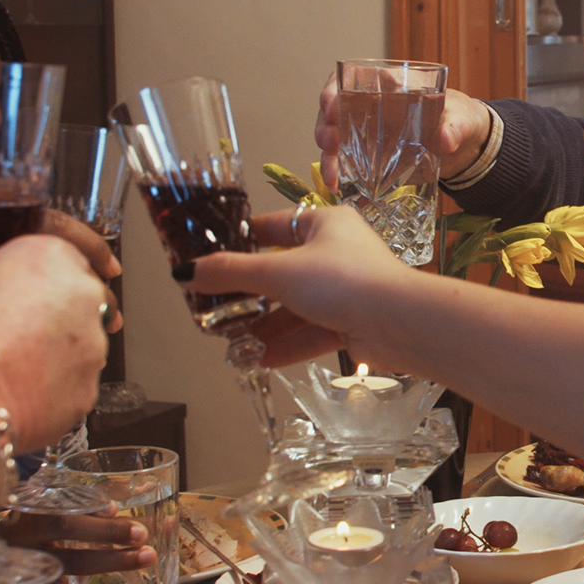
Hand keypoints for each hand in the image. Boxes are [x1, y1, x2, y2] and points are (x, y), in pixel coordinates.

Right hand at [0, 235, 110, 453]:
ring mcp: (91, 345)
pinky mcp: (88, 392)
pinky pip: (72, 391)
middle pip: (84, 304)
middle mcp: (82, 294)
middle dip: (60, 322)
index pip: (69, 261)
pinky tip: (16, 400)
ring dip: (56, 360)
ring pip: (81, 350)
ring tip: (9, 375)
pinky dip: (51, 397)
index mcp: (49, 255)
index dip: (51, 284)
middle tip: (21, 341)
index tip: (43, 298)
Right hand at [0, 508, 155, 583]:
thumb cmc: (23, 533)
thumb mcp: (38, 515)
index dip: (87, 506)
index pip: (59, 503)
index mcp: (29, 509)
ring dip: (113, 561)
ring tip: (145, 557)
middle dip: (108, 531)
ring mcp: (28, 564)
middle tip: (141, 534)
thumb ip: (73, 509)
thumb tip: (112, 509)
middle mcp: (25, 533)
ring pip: (73, 562)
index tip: (116, 508)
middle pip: (66, 528)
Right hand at [181, 205, 425, 369]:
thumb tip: (184, 272)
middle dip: (250, 294)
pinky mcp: (355, 322)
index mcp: (325, 223)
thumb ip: (230, 273)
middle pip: (283, 272)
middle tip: (215, 309)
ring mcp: (348, 289)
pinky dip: (289, 344)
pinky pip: (314, 331)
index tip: (211, 257)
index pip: (273, 226)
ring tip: (232, 341)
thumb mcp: (277, 272)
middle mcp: (338, 252)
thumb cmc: (342, 281)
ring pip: (298, 306)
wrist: (399, 322)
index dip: (241, 241)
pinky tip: (260, 359)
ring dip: (267, 325)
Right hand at [316, 71, 494, 189]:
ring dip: (328, 156)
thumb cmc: (458, 119)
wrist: (464, 148)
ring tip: (332, 174)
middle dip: (325, 127)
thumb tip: (445, 139)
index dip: (334, 90)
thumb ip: (454, 126)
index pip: (351, 81)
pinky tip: (338, 189)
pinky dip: (340, 177)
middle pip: (334, 112)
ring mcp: (367, 136)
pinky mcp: (371, 161)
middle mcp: (370, 110)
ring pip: (335, 140)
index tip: (330, 104)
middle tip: (329, 143)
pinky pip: (348, 166)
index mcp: (389, 89)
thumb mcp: (461, 118)